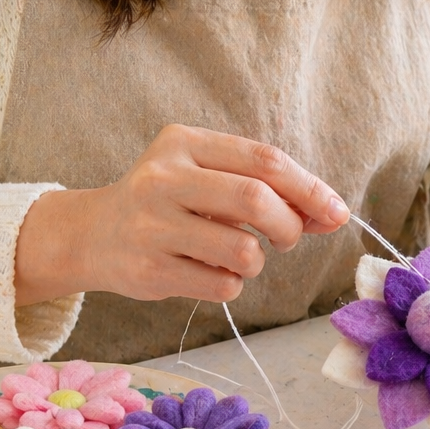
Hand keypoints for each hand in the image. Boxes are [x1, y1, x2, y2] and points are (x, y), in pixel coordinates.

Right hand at [15, 124, 349, 305]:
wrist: (93, 235)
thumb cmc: (169, 204)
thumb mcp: (209, 179)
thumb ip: (268, 190)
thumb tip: (333, 214)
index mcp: (184, 143)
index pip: (264, 160)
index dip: (309, 188)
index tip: (336, 212)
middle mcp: (163, 178)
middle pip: (255, 199)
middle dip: (288, 225)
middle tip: (287, 239)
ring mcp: (152, 225)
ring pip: (243, 249)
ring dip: (257, 262)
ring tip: (240, 257)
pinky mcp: (149, 268)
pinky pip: (222, 284)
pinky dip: (231, 284)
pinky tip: (208, 272)